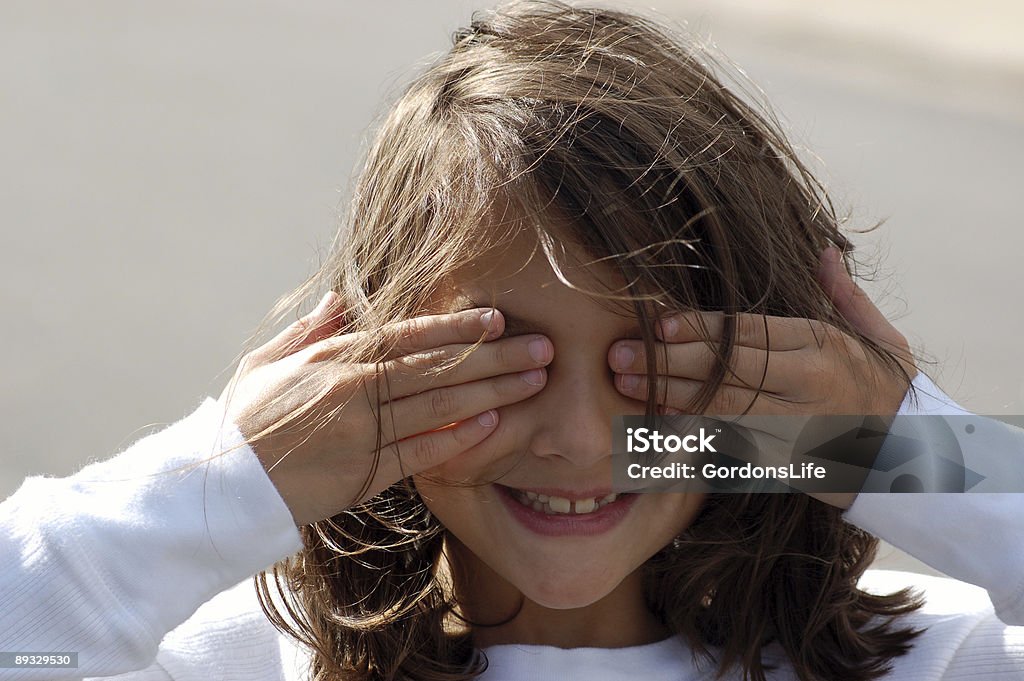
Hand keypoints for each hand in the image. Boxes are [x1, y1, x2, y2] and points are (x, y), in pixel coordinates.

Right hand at [218, 293, 551, 525]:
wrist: (224, 485)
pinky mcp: (365, 473)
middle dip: (496, 355)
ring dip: (493, 391)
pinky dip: (459, 438)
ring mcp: (362, 432)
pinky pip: (421, 452)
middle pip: (439, 367)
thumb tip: (340, 301)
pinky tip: (494, 424)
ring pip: (441, 406)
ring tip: (534, 381)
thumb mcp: (268, 362)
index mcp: (334, 356)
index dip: (458, 326)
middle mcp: (354, 388)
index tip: (498, 318)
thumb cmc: (245, 420)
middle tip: (543, 348)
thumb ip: (310, 330)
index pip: (410, 335)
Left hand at [607, 247, 916, 507]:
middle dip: (669, 362)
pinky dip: (690, 432)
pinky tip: (653, 422)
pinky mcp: (783, 460)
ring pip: (722, 409)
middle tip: (618, 356)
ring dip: (668, 397)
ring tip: (624, 386)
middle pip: (728, 370)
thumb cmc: (889, 390)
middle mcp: (807, 385)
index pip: (752, 334)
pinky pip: (730, 444)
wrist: (912, 460)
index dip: (702, 329)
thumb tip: (823, 250)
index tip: (659, 325)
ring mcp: (793, 427)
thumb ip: (845, 297)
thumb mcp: (882, 338)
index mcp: (824, 347)